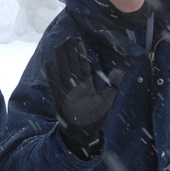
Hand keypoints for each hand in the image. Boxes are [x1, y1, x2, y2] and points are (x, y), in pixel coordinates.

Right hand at [44, 37, 121, 157]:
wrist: (84, 134)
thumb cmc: (95, 118)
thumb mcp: (108, 100)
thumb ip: (113, 84)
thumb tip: (120, 70)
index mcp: (85, 84)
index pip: (81, 64)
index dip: (79, 52)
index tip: (77, 40)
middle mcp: (74, 86)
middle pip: (70, 64)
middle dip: (69, 51)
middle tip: (67, 37)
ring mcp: (66, 92)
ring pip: (63, 71)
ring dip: (61, 59)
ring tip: (59, 45)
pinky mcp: (60, 100)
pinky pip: (55, 85)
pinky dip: (52, 75)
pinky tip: (50, 64)